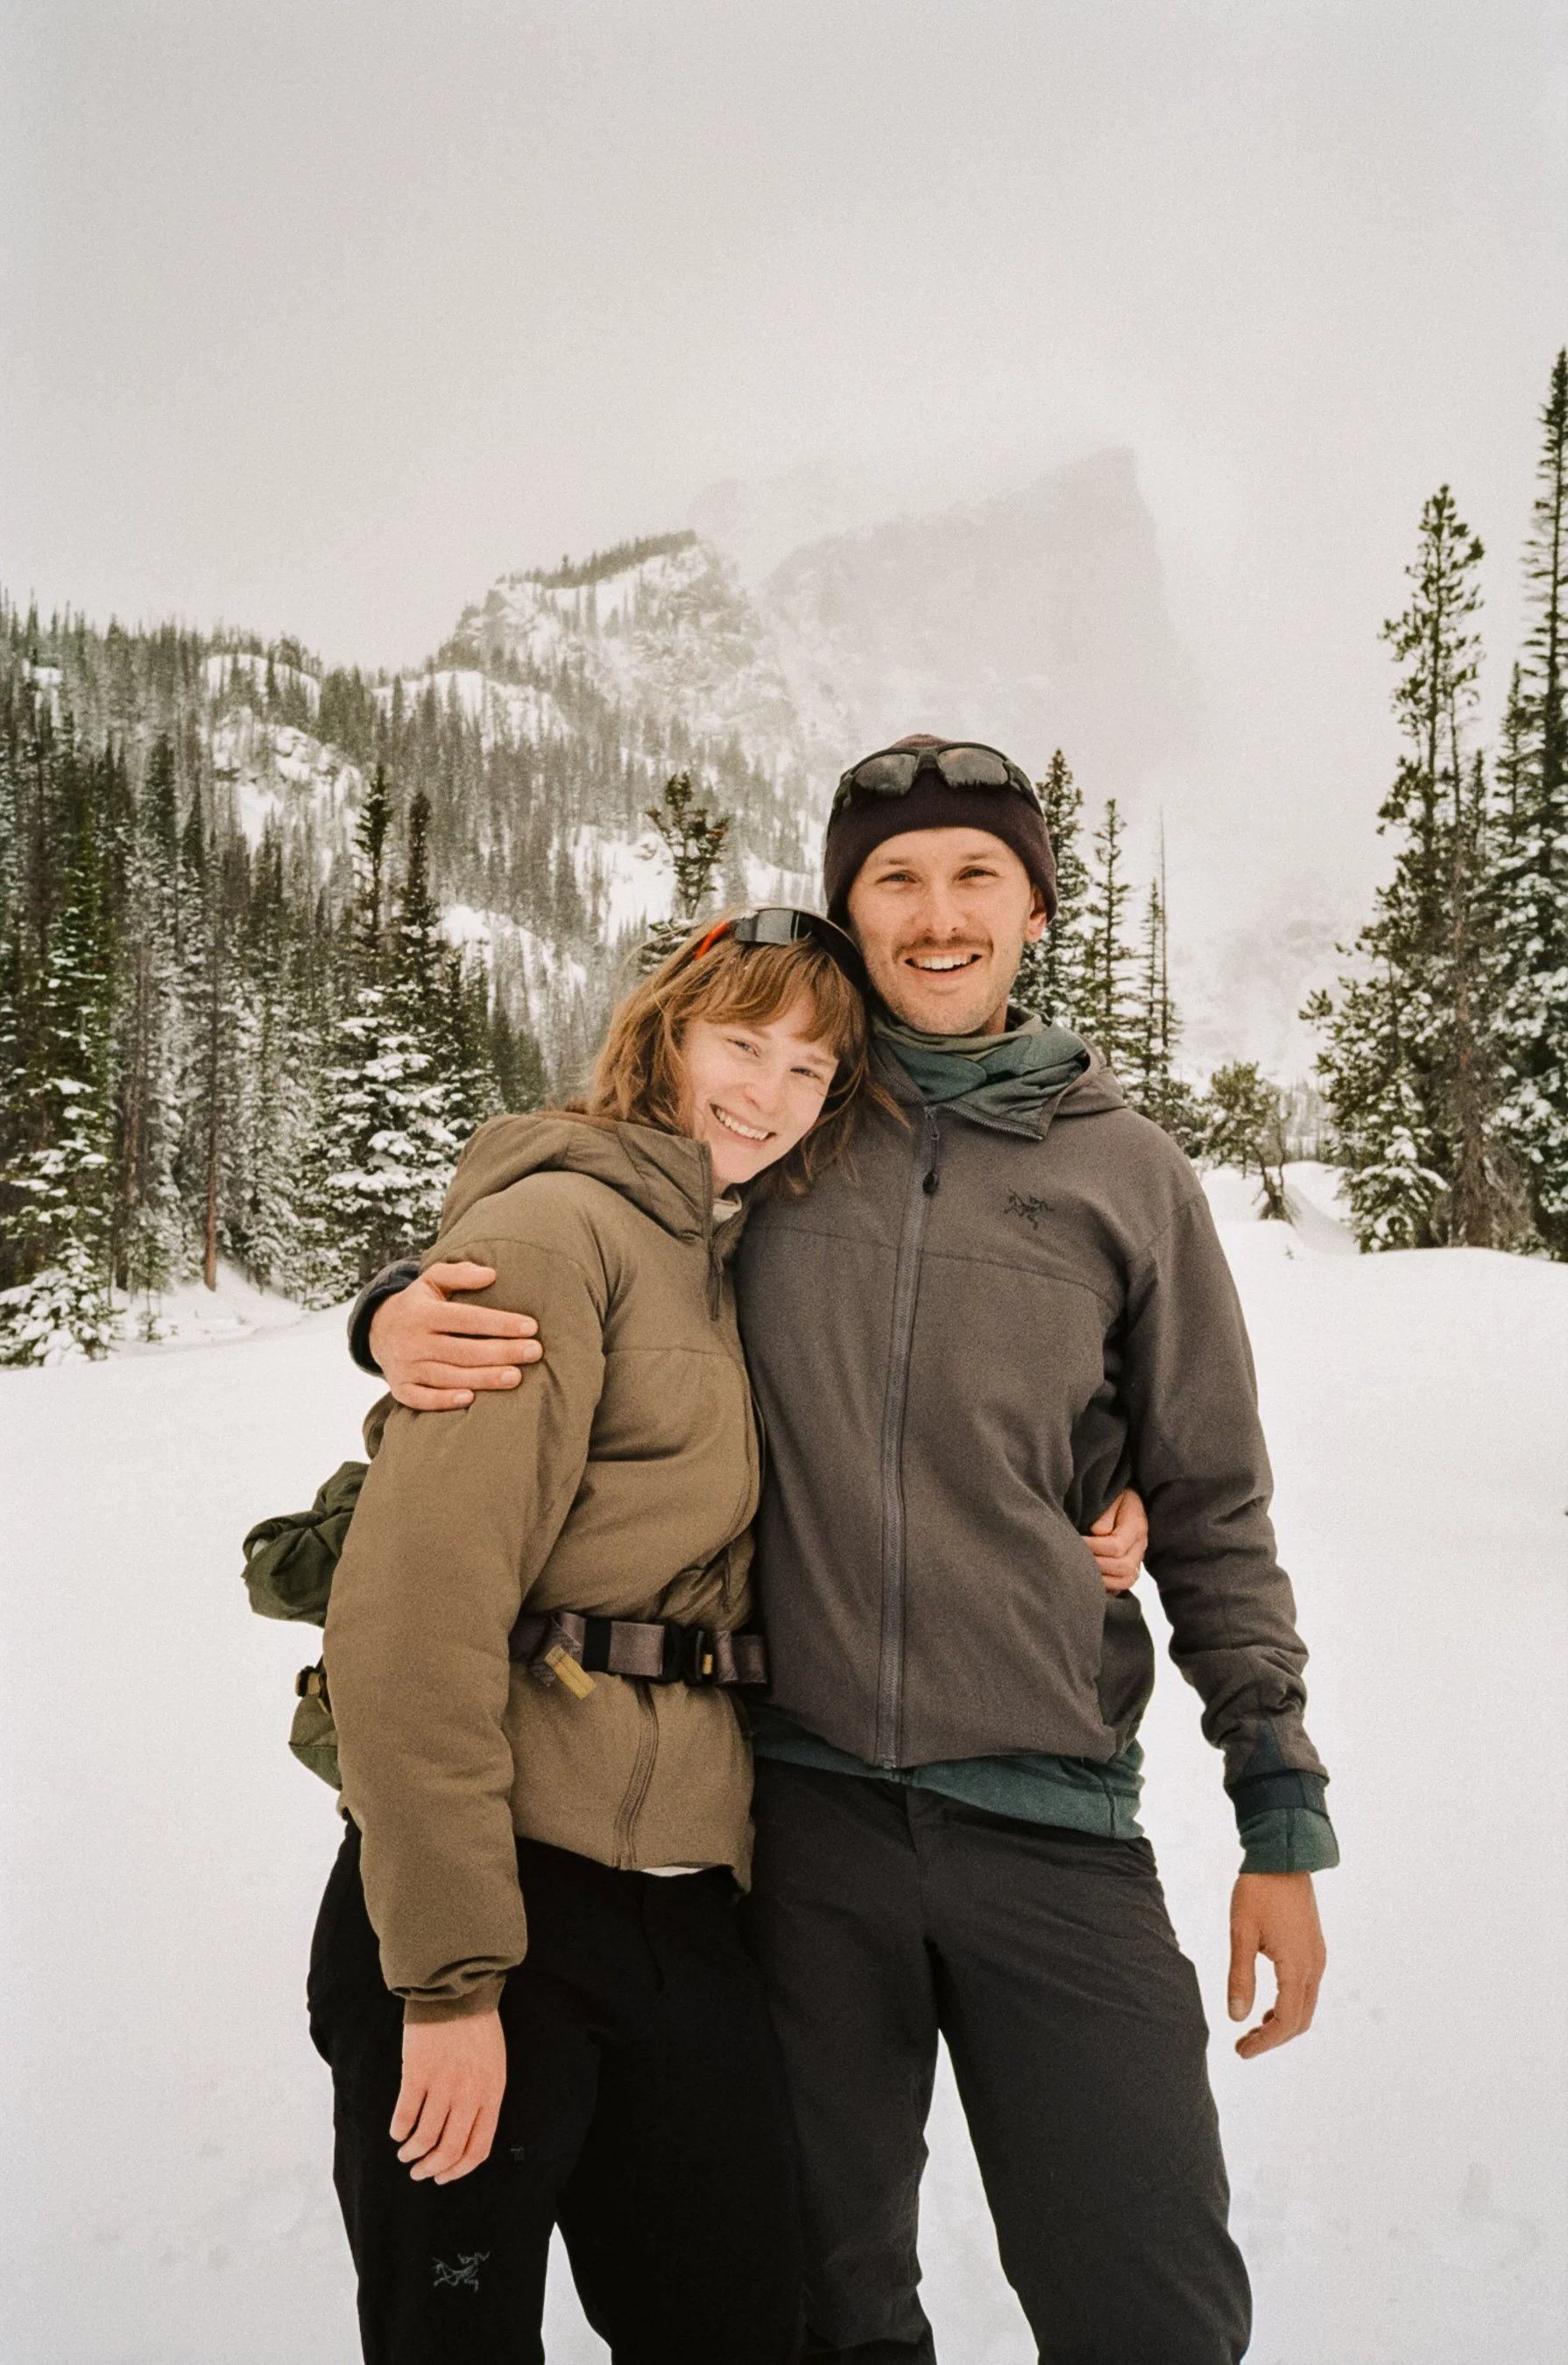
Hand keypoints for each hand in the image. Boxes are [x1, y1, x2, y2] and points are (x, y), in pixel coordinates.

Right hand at [371, 1262, 541, 1410]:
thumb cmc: (419, 1304)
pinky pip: (422, 1399)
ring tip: (516, 1377)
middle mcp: (413, 1341)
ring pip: (449, 1376)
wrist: (378, 1330)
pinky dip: (444, 1401)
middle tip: (534, 1352)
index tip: (531, 1327)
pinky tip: (471, 1399)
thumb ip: (460, 1273)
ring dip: (484, 1379)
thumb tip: (491, 1274)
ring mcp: (406, 1367)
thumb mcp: (432, 1280)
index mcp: (423, 1313)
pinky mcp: (401, 1388)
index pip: (468, 1319)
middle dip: (502, 1352)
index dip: (501, 1323)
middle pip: (464, 1350)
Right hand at [392, 2010, 505, 2181]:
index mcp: (492, 2094)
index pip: (478, 2149)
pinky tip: (396, 2132)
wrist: (457, 1989)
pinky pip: (405, 2115)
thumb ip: (483, 2099)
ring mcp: (443, 2084)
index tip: (443, 2177)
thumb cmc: (477, 2026)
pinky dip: (399, 2130)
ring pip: (425, 2138)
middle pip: (449, 2150)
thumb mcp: (494, 2065)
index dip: (458, 2170)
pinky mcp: (417, 2073)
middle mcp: (469, 2095)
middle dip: (431, 2168)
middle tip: (418, 2172)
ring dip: (412, 2153)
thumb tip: (465, 2135)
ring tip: (405, 2154)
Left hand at [1086, 1488, 1146, 1592]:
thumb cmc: (1114, 1497)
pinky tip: (1091, 1580)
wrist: (1126, 1501)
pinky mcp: (1132, 1568)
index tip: (1077, 1541)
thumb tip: (1097, 1533)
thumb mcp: (1111, 1497)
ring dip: (1102, 1580)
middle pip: (1124, 1566)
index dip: (1094, 1547)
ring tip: (1083, 1571)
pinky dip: (1108, 1587)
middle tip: (1076, 1559)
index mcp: (1137, 1525)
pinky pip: (1123, 1585)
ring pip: (1126, 1580)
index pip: (1117, 1545)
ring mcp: (1138, 1558)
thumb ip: (1104, 1514)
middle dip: (1096, 1565)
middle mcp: (1141, 1545)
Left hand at [1228, 1872, 1325, 2057]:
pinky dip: (1289, 2005)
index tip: (1241, 2050)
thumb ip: (1240, 1977)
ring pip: (1306, 2006)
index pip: (1285, 2021)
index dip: (1264, 2042)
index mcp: (1297, 1966)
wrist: (1284, 1855)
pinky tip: (1267, 2004)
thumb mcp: (1241, 1933)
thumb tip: (1236, 2017)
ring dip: (1282, 2023)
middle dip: (1273, 2038)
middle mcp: (1314, 1966)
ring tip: (1252, 2029)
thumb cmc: (1258, 1891)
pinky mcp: (1314, 1948)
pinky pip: (1307, 1989)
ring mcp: (1317, 1956)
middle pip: (1300, 2020)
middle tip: (1244, 2045)